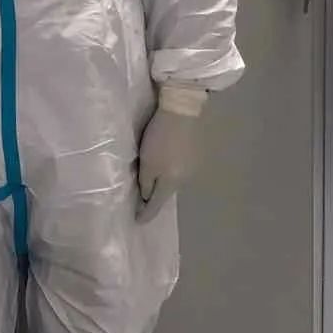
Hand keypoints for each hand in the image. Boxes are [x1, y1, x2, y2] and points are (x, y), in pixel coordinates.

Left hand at [136, 93, 206, 223]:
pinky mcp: (195, 152)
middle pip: (166, 193)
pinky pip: (178, 168)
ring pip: (173, 180)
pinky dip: (169, 169)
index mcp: (171, 184)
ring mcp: (192, 166)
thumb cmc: (160, 138)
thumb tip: (147, 197)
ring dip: (163, 182)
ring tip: (151, 180)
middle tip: (142, 200)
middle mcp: (185, 179)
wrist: (182, 109)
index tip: (138, 222)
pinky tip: (164, 163)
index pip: (156, 206)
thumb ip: (146, 183)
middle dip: (155, 197)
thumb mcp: (147, 162)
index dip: (146, 214)